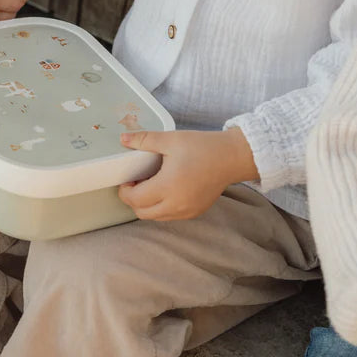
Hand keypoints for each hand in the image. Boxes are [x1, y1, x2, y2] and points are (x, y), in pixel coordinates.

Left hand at [117, 127, 258, 220]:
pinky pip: (170, 216)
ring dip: (147, 206)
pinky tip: (166, 191)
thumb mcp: (171, 139)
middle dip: (133, 199)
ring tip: (151, 186)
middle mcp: (176, 204)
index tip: (128, 178)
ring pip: (156, 217)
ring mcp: (186, 211)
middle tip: (136, 182)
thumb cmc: (203, 147)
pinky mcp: (195, 212)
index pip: (135, 199)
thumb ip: (144, 140)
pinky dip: (162, 208)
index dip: (125, 190)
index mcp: (167, 187)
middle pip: (142, 213)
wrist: (232, 157)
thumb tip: (123, 138)